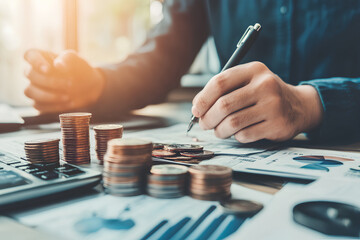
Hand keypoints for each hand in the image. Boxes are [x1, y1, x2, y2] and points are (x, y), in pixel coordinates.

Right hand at [24, 49, 104, 113]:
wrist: (87, 87)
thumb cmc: (79, 70)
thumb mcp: (77, 61)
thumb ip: (67, 58)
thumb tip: (58, 64)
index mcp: (41, 57)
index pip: (30, 55)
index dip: (36, 62)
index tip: (48, 69)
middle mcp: (34, 72)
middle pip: (30, 74)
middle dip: (49, 81)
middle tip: (69, 84)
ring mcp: (34, 88)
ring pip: (29, 91)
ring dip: (48, 95)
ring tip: (68, 97)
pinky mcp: (39, 102)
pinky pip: (38, 105)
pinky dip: (52, 105)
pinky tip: (67, 103)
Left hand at [192, 62, 322, 142]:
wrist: (299, 106)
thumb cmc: (264, 95)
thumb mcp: (248, 82)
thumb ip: (224, 90)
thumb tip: (197, 108)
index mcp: (254, 70)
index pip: (219, 83)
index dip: (203, 98)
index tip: (196, 109)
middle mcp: (265, 85)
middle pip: (223, 105)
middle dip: (208, 118)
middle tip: (204, 124)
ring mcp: (273, 105)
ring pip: (232, 123)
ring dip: (219, 130)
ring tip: (219, 130)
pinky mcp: (277, 125)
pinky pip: (245, 135)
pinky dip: (236, 136)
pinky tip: (239, 132)